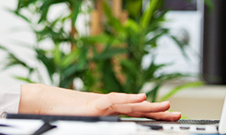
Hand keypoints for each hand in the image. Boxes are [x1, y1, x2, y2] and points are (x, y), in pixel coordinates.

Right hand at [18, 83, 180, 120]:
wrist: (47, 103)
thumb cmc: (66, 113)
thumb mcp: (89, 123)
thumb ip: (103, 124)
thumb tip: (116, 128)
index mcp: (110, 112)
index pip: (136, 114)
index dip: (154, 116)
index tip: (170, 118)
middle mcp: (110, 106)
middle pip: (138, 109)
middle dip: (159, 113)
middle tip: (178, 114)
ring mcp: (102, 104)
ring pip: (131, 104)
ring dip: (149, 106)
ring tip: (166, 107)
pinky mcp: (94, 105)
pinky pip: (114, 101)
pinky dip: (128, 98)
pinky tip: (141, 97)